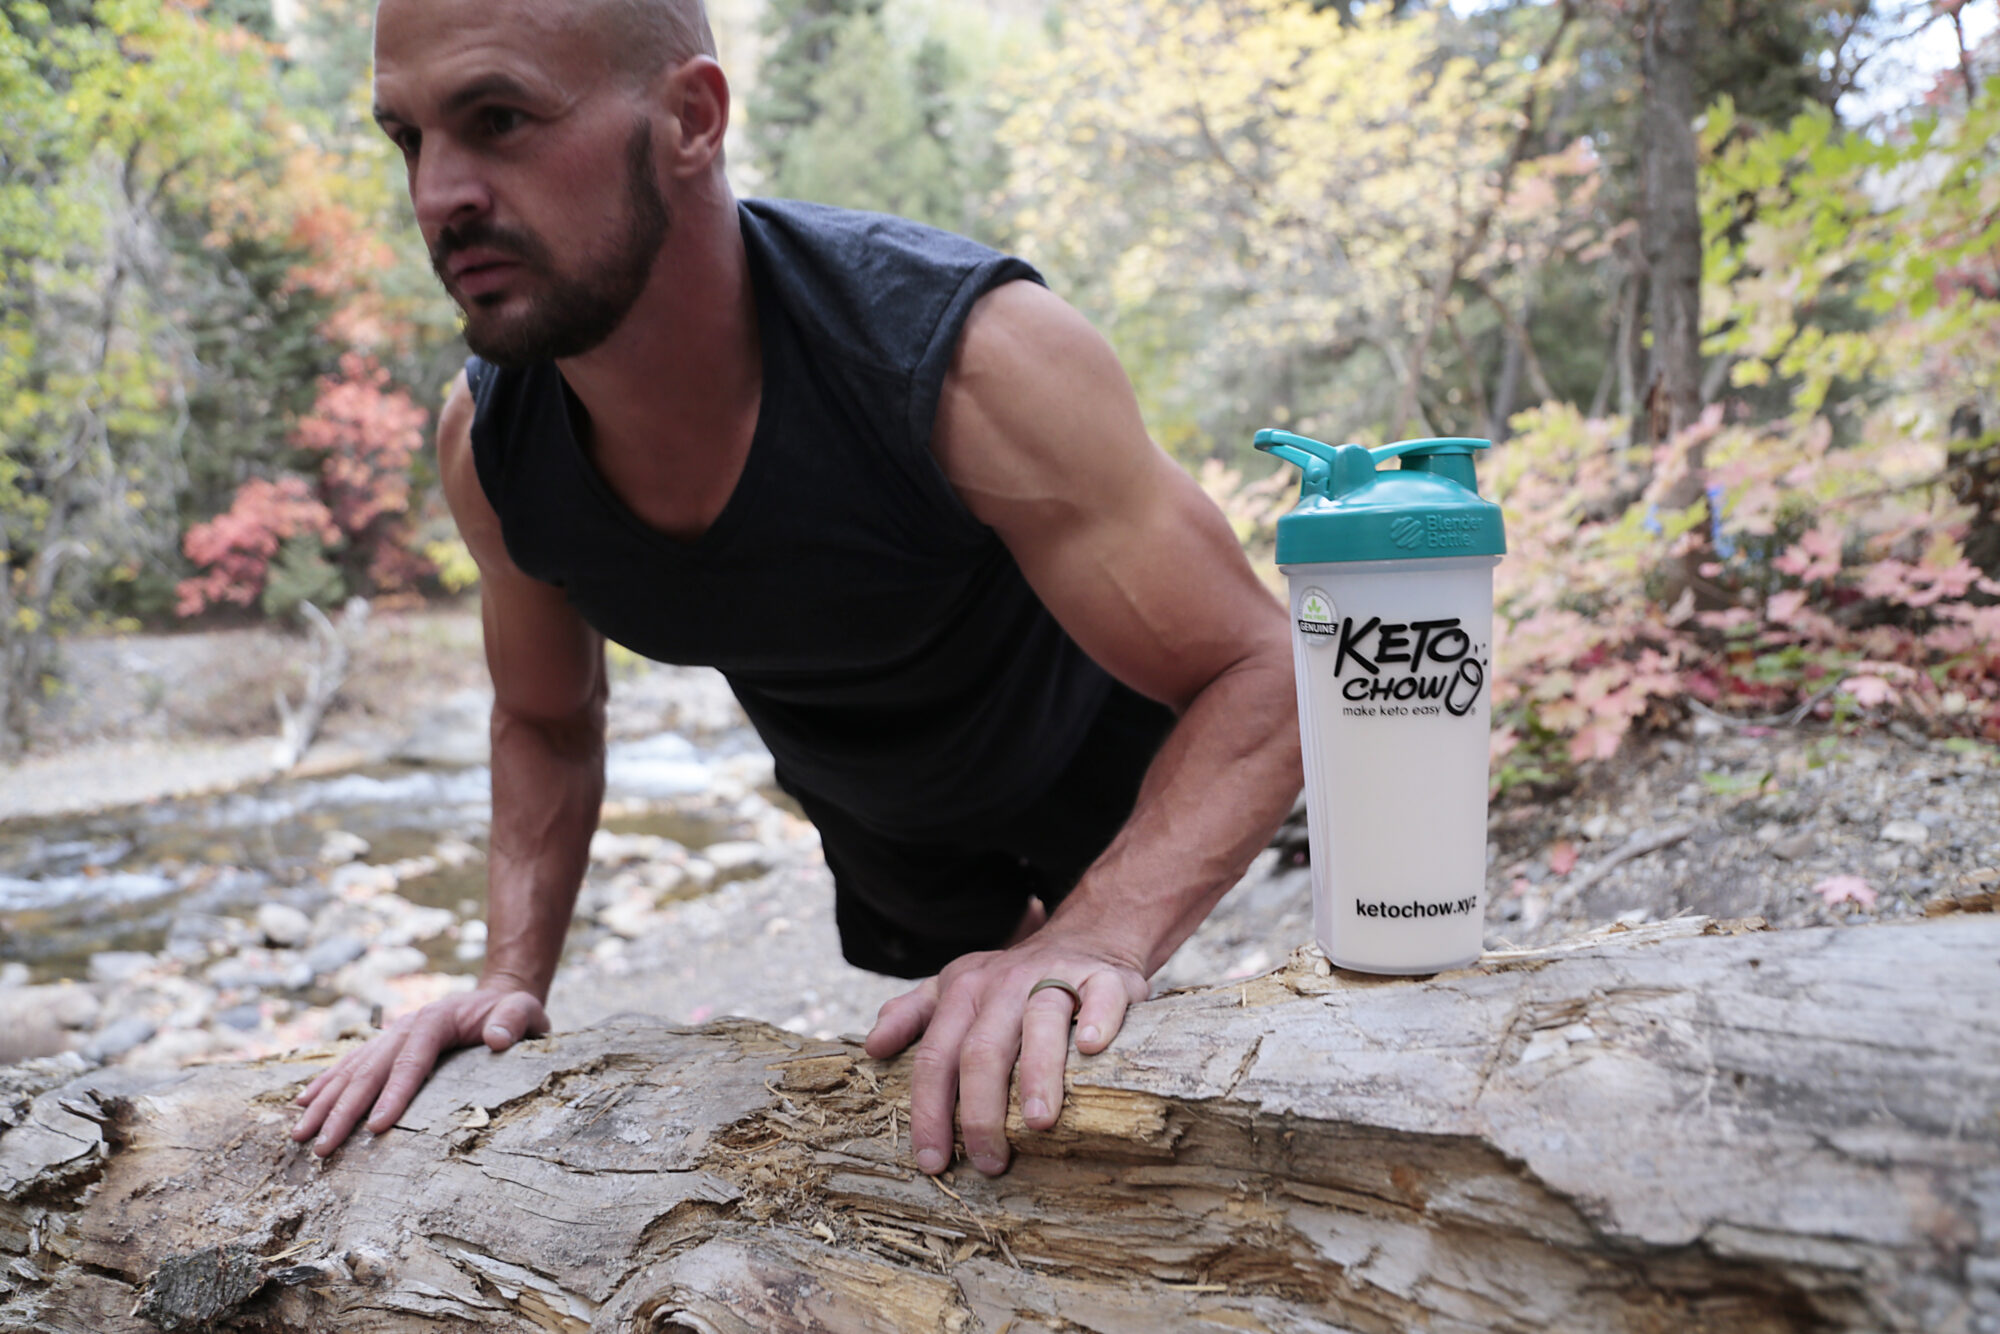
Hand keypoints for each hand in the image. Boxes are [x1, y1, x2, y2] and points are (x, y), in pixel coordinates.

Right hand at [289, 986, 547, 1155]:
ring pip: (351, 1070)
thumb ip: (514, 1020)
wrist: (496, 996)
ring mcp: (391, 1034)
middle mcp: (405, 1027)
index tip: (375, 1127)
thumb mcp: (525, 1010)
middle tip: (322, 1148)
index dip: (393, 1094)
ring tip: (299, 1135)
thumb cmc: (512, 1011)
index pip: (411, 1062)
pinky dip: (325, 1084)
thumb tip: (496, 1039)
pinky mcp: (385, 1044)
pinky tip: (302, 1104)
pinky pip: (349, 1065)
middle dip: (343, 1111)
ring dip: (323, 1102)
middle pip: (370, 1071)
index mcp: (435, 1020)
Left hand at [864, 930, 1147, 1177]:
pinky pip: (1101, 996)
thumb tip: (872, 1046)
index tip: (933, 1160)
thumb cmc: (1013, 980)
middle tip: (990, 1161)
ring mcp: (1056, 976)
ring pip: (1040, 1022)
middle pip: (983, 1048)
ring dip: (1037, 1073)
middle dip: (981, 1109)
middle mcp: (1005, 983)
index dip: (929, 1110)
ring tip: (1039, 1124)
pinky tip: (1090, 1049)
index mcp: (964, 991)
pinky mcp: (1105, 977)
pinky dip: (1097, 1020)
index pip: (936, 1056)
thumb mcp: (955, 987)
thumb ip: (912, 1015)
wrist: (1084, 937)